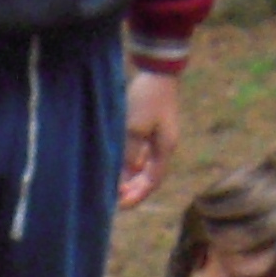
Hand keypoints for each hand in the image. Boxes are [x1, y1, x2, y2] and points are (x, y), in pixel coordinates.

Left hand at [118, 68, 180, 207]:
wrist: (156, 72)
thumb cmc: (147, 98)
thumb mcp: (135, 126)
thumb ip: (130, 151)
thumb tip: (128, 172)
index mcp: (164, 148)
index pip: (152, 181)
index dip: (137, 195)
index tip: (120, 205)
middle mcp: (162, 146)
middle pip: (148, 177)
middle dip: (132, 190)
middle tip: (113, 200)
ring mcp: (156, 138)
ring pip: (141, 166)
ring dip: (128, 178)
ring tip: (111, 188)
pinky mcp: (149, 129)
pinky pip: (137, 153)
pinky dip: (127, 163)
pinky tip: (115, 168)